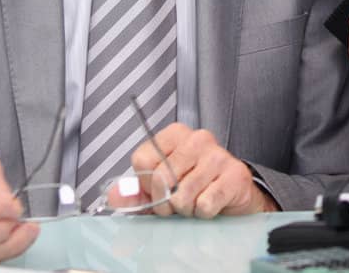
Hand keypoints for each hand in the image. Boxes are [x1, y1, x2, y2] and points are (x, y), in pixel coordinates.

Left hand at [130, 123, 278, 218]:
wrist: (233, 197)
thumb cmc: (193, 189)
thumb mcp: (159, 190)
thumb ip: (133, 194)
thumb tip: (114, 194)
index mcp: (174, 135)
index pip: (143, 159)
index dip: (145, 184)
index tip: (156, 190)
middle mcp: (197, 139)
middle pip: (161, 178)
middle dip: (165, 202)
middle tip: (176, 203)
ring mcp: (218, 155)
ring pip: (183, 195)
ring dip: (187, 209)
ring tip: (195, 202)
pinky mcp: (235, 174)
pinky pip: (205, 204)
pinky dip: (204, 213)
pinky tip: (211, 204)